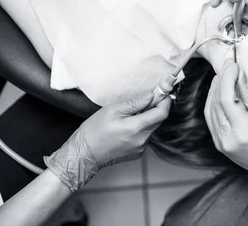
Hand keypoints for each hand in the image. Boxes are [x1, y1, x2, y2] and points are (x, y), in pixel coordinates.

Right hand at [45, 91, 170, 190]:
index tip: (162, 92)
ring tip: (131, 114)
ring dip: (147, 118)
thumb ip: (134, 103)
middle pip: (158, 120)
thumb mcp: (112, 111)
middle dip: (156, 108)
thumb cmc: (93, 132)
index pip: (162, 113)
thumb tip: (151, 96)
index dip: (165, 101)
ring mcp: (140, 148)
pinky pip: (145, 136)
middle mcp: (142, 140)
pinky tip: (127, 126)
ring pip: (152, 128)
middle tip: (147, 98)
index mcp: (136, 128)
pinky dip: (141, 128)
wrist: (83, 155)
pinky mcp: (137, 152)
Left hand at [204, 59, 247, 200]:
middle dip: (221, 80)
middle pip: (216, 102)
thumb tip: (238, 75)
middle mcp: (226, 138)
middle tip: (228, 64)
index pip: (227, 99)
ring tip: (225, 74)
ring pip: (210, 108)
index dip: (227, 78)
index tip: (233, 64)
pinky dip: (214, 100)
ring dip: (216, 88)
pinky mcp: (218, 141)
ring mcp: (220, 142)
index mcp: (242, 132)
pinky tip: (220, 90)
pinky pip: (211, 116)